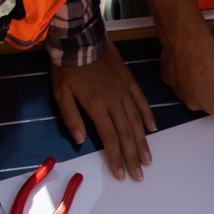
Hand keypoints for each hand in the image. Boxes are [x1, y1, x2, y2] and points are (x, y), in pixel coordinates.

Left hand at [48, 54, 153, 178]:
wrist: (81, 39)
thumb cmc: (67, 66)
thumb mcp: (61, 92)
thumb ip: (71, 117)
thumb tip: (79, 140)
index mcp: (97, 106)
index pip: (109, 138)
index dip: (116, 158)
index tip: (121, 174)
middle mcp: (114, 101)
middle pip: (127, 134)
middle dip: (132, 157)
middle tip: (139, 174)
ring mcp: (124, 91)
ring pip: (136, 121)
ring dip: (142, 142)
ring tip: (147, 159)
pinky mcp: (129, 81)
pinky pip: (141, 101)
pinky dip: (147, 116)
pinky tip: (152, 129)